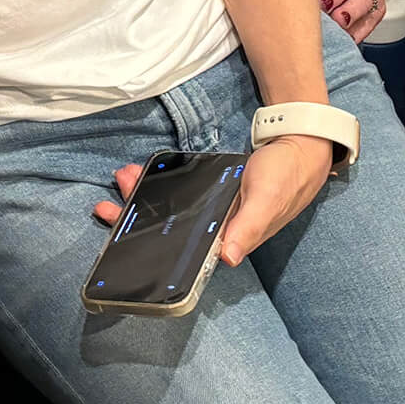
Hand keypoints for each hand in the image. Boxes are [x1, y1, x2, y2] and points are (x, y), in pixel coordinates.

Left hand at [92, 135, 331, 266]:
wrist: (299, 145)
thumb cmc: (286, 177)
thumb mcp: (267, 201)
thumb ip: (247, 228)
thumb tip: (228, 258)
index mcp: (230, 237)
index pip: (186, 251)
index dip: (153, 246)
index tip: (121, 234)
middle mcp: (218, 227)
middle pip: (169, 230)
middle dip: (135, 218)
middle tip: (106, 205)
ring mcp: (213, 207)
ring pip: (169, 208)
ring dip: (143, 196)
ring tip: (122, 179)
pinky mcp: (212, 189)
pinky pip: (178, 189)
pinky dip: (158, 182)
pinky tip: (142, 172)